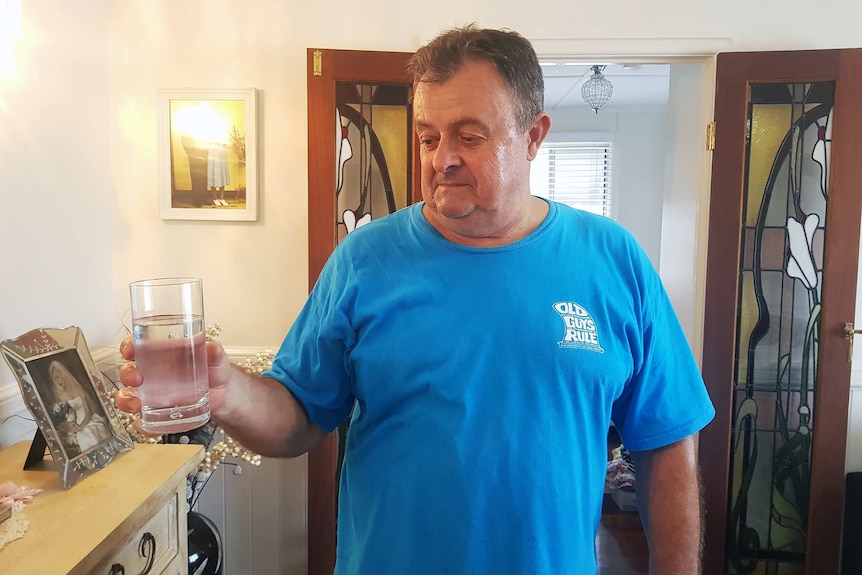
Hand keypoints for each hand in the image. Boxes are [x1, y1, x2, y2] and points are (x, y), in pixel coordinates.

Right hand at [115, 335, 233, 428]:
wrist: (226, 396)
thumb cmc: (216, 371)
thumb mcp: (216, 360)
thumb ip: (214, 354)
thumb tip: (212, 348)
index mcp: (163, 353)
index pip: (138, 345)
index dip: (128, 347)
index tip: (129, 351)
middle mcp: (153, 373)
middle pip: (128, 371)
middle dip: (127, 374)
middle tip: (137, 379)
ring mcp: (154, 394)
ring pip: (128, 396)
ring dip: (126, 400)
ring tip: (137, 405)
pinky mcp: (159, 413)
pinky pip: (143, 420)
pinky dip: (141, 425)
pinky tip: (147, 426)